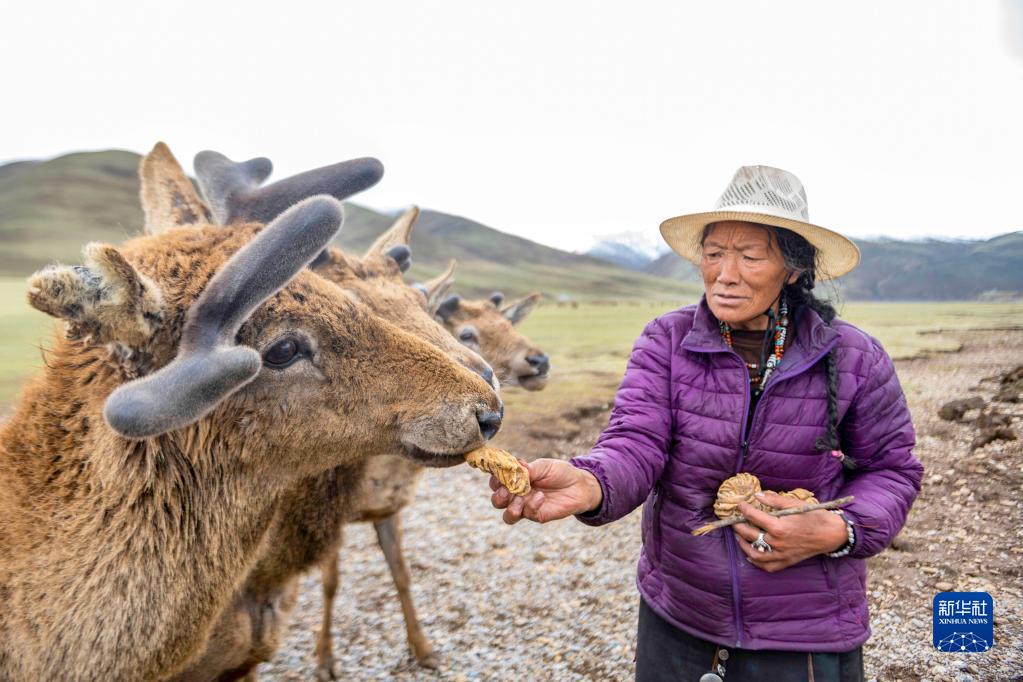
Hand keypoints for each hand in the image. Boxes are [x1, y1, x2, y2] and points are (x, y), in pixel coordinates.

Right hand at [490, 458, 601, 524]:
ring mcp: (526, 507)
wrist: (579, 486)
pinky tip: (541, 497)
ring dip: (510, 508)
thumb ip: (529, 468)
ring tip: (520, 499)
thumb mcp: (544, 466)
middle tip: (507, 491)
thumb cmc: (560, 473)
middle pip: (496, 501)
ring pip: (507, 516)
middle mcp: (517, 495)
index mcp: (515, 480)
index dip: (494, 479)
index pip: (496, 482)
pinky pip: (528, 514)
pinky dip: (531, 506)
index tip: (499, 474)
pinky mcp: (537, 515)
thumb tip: (515, 467)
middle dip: (498, 497)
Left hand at [732, 491, 847, 571]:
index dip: (744, 509)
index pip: (753, 517)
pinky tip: (751, 555)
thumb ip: (774, 500)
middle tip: (735, 520)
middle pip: (750, 535)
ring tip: (739, 537)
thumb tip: (757, 495)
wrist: (831, 534)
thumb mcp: (795, 504)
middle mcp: (777, 543)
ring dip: (743, 545)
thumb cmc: (814, 517)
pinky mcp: (786, 562)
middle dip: (738, 526)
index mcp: (779, 527)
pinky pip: (767, 566)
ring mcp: (781, 554)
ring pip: (754, 554)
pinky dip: (756, 562)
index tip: (740, 505)